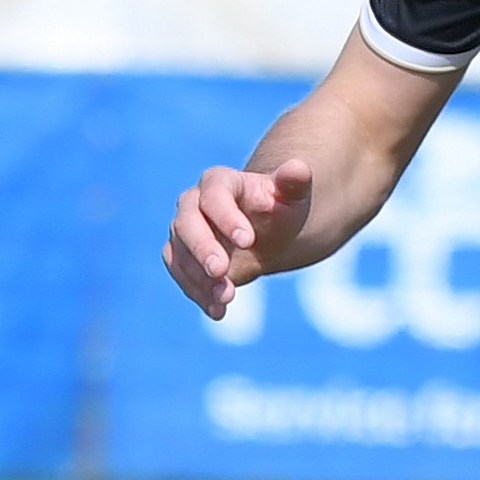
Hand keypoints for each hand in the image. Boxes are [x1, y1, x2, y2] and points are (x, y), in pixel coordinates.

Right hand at [163, 159, 313, 321]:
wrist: (266, 233)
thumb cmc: (279, 209)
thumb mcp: (293, 196)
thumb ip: (294, 182)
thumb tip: (299, 167)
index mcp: (220, 182)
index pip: (215, 194)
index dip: (227, 217)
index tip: (248, 241)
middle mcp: (194, 203)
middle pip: (186, 222)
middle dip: (202, 248)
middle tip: (221, 271)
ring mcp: (184, 230)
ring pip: (180, 252)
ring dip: (199, 277)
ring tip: (226, 298)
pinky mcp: (182, 256)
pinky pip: (180, 273)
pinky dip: (196, 293)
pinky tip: (218, 311)